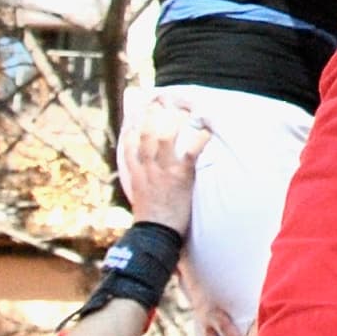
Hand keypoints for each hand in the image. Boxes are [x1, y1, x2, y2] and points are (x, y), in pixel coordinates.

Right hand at [117, 101, 210, 227]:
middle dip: (154, 113)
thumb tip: (146, 172)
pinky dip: (200, 139)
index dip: (133, 123)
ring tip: (186, 110)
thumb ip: (142, 180)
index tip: (138, 109)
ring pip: (164, 135)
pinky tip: (207, 131)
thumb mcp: (138, 195)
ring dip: (176, 120)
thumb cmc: (150, 219)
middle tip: (163, 99)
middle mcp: (146, 167)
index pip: (129, 142)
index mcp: (134, 172)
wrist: (154, 236)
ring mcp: (162, 170)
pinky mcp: (180, 176)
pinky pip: (190, 151)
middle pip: (146, 131)